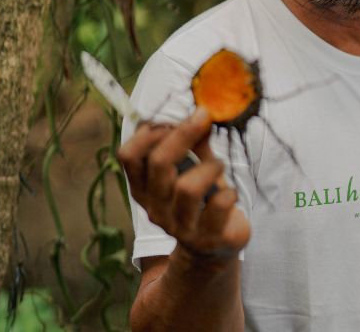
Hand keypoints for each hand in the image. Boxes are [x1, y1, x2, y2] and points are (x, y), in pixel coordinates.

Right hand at [117, 108, 250, 261]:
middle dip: (183, 134)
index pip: (128, 156)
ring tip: (220, 166)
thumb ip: (195, 143)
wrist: (216, 247)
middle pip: (159, 164)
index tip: (174, 118)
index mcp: (144, 189)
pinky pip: (218, 206)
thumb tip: (201, 112)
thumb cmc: (203, 199)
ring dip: (210, 167)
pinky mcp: (207, 238)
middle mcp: (155, 208)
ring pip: (187, 187)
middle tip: (205, 118)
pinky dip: (229, 193)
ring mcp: (180, 227)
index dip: (149, 131)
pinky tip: (231, 194)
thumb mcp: (195, 167)